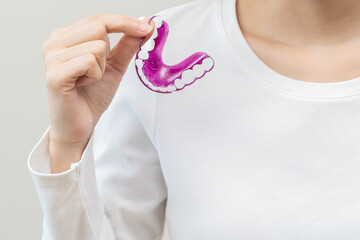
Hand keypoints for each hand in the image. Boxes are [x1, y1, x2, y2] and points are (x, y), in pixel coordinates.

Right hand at [41, 14, 153, 172]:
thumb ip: (126, 45)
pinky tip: (82, 85)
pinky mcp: (55, 74)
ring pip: (98, 46)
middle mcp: (54, 42)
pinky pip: (90, 61)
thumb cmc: (92, 96)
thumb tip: (143, 25)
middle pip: (99, 27)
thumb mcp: (114, 66)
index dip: (124, 22)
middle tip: (98, 72)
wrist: (80, 126)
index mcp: (65, 37)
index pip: (98, 19)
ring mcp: (51, 57)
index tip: (147, 27)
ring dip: (102, 68)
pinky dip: (95, 75)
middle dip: (108, 53)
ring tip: (88, 81)